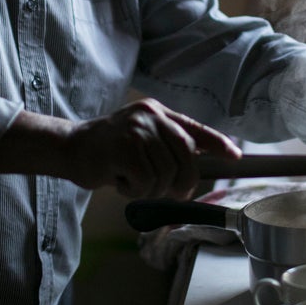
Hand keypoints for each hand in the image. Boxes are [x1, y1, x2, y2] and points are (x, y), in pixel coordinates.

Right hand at [66, 98, 241, 199]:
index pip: (193, 128)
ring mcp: (136, 130)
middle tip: (174, 193)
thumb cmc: (108, 151)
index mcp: (157, 112)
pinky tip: (120, 182)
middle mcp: (149, 116)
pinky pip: (146, 182)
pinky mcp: (123, 148)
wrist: (70, 148)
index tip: (235, 157)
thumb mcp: (140, 138)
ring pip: (166, 173)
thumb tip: (196, 165)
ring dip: (151, 188)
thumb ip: (165, 145)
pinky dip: (135, 191)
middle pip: (186, 155)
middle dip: (185, 181)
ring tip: (131, 180)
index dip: (218, 143)